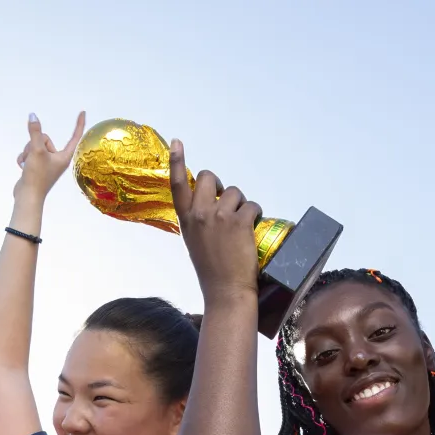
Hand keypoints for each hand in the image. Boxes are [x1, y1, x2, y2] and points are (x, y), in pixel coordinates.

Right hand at [14, 111, 85, 202]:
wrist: (27, 196)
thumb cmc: (36, 176)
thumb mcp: (36, 150)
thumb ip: (35, 132)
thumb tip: (33, 116)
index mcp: (64, 157)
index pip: (74, 136)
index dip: (79, 124)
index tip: (83, 112)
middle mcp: (57, 159)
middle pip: (44, 139)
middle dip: (34, 144)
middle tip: (33, 158)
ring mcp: (47, 163)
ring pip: (35, 146)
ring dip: (27, 152)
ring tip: (27, 164)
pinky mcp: (37, 167)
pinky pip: (29, 154)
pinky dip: (24, 158)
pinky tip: (22, 167)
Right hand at [168, 139, 261, 304]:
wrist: (225, 291)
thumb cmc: (211, 270)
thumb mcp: (195, 241)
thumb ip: (199, 220)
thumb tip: (214, 202)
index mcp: (186, 220)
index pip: (178, 185)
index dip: (178, 161)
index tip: (178, 142)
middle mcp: (199, 214)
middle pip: (211, 178)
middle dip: (222, 186)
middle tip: (228, 204)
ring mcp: (219, 217)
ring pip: (235, 192)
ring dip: (242, 205)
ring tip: (240, 227)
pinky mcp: (239, 222)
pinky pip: (252, 205)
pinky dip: (256, 215)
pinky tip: (252, 230)